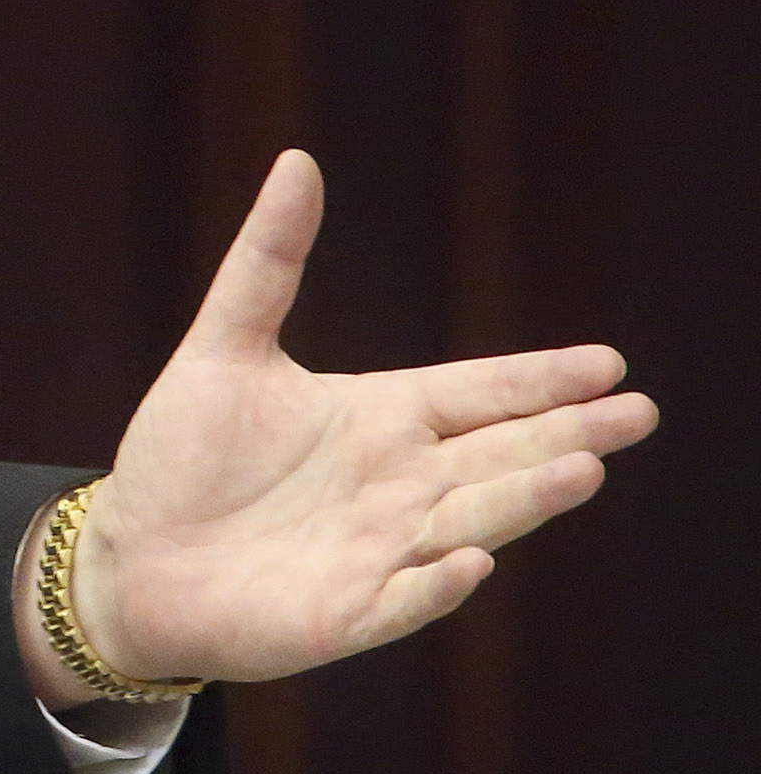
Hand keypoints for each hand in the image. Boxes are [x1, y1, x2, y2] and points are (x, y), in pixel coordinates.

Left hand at [31, 150, 657, 698]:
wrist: (134, 557)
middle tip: (638, 413)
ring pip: (470, 520)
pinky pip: (402, 597)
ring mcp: (380, 552)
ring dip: (523, 499)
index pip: (479, 394)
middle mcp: (398, 486)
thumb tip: (297, 160)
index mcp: (381, 421)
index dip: (540, 379)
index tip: (610, 362)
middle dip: (566, 434)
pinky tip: (470, 559)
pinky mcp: (346, 613)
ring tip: (583, 468)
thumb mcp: (223, 347)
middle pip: (499, 455)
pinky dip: (437, 582)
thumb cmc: (185, 457)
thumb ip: (266, 262)